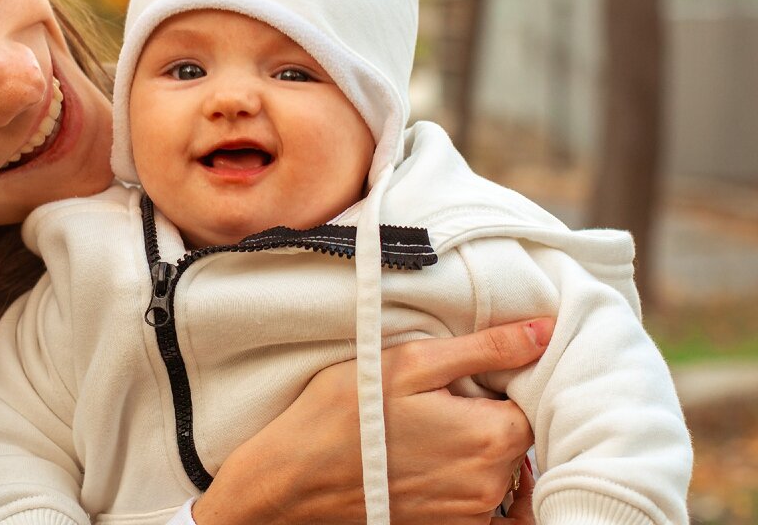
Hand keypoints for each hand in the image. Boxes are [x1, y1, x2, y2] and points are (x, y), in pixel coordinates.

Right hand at [192, 319, 551, 524]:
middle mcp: (491, 486)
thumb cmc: (343, 415)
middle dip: (486, 413)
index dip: (501, 381)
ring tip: (422, 430)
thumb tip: (545, 332)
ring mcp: (470, 516)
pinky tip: (421, 462)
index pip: (532, 400)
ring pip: (496, 469)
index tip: (464, 375)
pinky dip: (458, 479)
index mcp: (492, 437)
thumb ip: (485, 349)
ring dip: (471, 446)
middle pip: (516, 436)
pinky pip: (475, 501)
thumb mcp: (411, 364)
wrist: (293, 479)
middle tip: (437, 398)